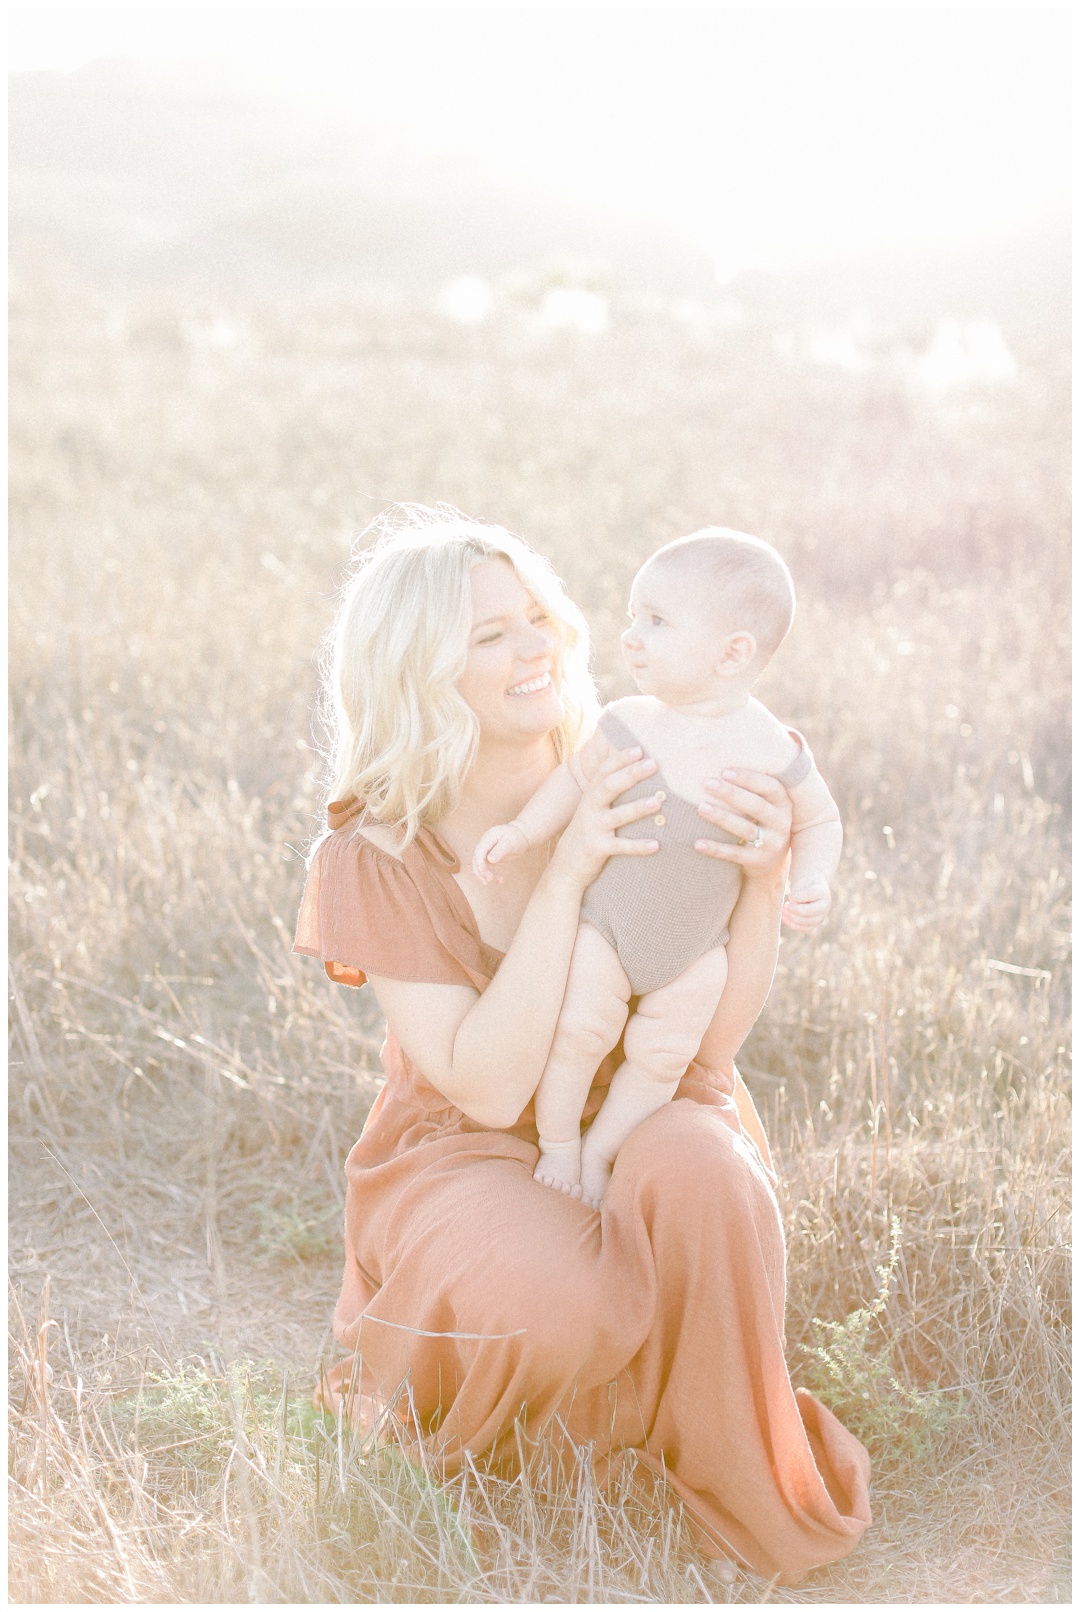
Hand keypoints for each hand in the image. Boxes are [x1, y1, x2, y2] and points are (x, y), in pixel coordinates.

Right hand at [473, 821, 529, 883]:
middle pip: (478, 859)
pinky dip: (492, 874)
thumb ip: (500, 851)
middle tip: (490, 880)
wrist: (520, 836)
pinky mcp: (489, 857)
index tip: (483, 872)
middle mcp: (484, 844)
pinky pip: (487, 868)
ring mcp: (485, 851)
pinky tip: (499, 880)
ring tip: (499, 881)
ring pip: (481, 865)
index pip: (480, 851)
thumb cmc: (515, 838)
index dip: (480, 862)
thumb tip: (490, 860)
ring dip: (487, 875)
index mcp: (488, 838)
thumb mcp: (510, 843)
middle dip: (482, 871)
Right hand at [548, 745, 660, 892]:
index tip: (639, 748)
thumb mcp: (592, 811)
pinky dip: (638, 846)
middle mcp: (589, 809)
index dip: (620, 759)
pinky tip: (656, 845)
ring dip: (638, 808)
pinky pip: (620, 847)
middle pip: (610, 787)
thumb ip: (607, 793)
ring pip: (617, 816)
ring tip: (658, 802)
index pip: (604, 772)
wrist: (565, 868)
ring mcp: (592, 829)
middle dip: (631, 774)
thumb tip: (634, 772)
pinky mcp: (596, 849)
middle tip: (653, 764)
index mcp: (590, 797)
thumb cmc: (588, 834)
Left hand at [693, 769, 792, 882]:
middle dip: (731, 794)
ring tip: (700, 808)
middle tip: (706, 783)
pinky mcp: (758, 861)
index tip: (725, 771)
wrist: (770, 862)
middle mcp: (781, 822)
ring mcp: (771, 843)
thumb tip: (722, 748)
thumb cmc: (760, 821)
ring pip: (745, 829)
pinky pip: (735, 854)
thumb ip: (754, 783)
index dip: (749, 778)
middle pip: (756, 806)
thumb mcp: (766, 803)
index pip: (770, 787)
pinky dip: (715, 848)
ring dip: (722, 818)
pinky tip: (697, 843)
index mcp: (783, 803)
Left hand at [782, 875, 831, 930]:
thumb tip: (793, 903)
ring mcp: (820, 916)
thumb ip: (798, 891)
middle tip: (784, 905)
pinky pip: (803, 928)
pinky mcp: (813, 923)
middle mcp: (824, 906)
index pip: (810, 895)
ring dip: (792, 918)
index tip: (790, 895)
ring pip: (807, 922)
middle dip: (795, 910)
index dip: (798, 897)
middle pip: (810, 912)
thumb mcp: (801, 881)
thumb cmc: (803, 883)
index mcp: (822, 892)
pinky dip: (792, 924)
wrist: (810, 887)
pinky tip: (783, 917)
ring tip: (783, 910)